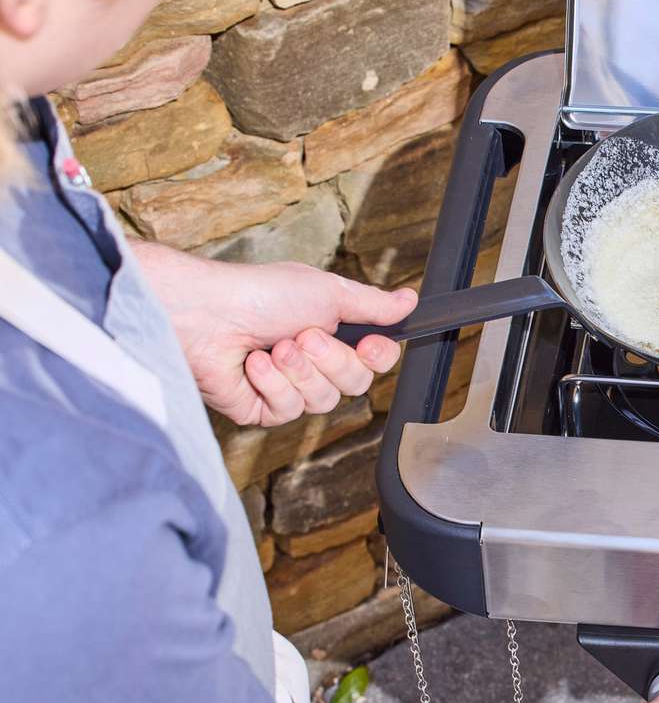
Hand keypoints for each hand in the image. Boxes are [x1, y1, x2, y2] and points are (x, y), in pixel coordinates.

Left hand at [133, 244, 417, 426]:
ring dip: (300, 370)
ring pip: (325, 401)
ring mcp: (290, 388)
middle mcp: (315, 363)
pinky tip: (253, 364)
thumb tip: (409, 300)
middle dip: (331, 360)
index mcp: (334, 332)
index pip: (377, 360)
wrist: (205, 314)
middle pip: (356, 384)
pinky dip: (273, 383)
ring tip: (273, 346)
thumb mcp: (328, 292)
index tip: (369, 343)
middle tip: (302, 335)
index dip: (378, 356)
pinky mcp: (264, 409)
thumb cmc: (258, 294)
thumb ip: (373, 304)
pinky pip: (290, 410)